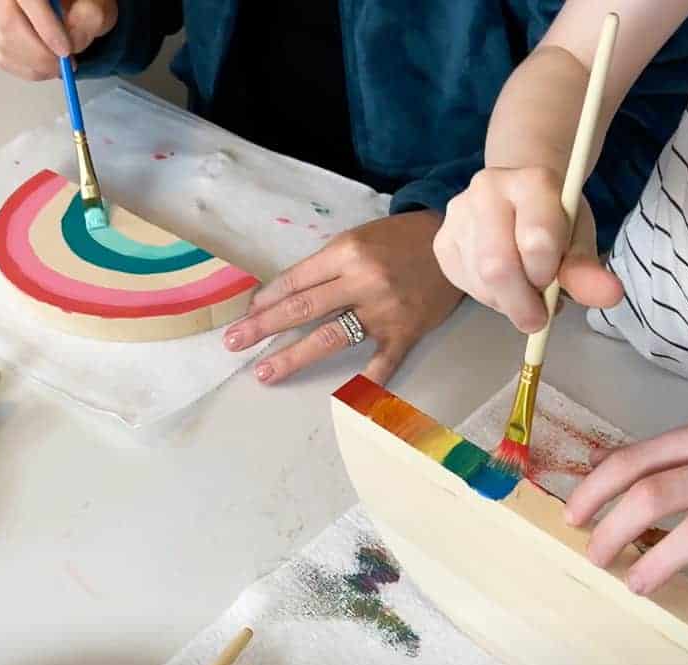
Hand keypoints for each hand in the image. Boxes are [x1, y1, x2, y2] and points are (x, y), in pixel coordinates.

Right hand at [0, 0, 116, 80]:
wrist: (74, 11)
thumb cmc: (82, 6)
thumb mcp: (96, 7)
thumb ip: (90, 18)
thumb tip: (73, 41)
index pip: (29, 0)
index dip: (46, 28)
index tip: (65, 51)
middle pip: (10, 26)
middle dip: (42, 55)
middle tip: (67, 63)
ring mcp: (1, 18)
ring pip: (7, 47)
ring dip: (40, 66)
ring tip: (62, 63)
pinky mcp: (1, 40)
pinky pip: (8, 62)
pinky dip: (33, 71)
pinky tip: (48, 65)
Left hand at [223, 211, 462, 384]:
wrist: (453, 245)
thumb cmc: (399, 241)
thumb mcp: (357, 239)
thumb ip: (324, 267)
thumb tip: (282, 295)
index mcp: (346, 253)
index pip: (296, 281)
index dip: (266, 300)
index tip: (244, 315)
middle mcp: (362, 281)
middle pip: (303, 310)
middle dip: (263, 327)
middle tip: (234, 343)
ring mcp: (384, 311)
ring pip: (330, 338)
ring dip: (293, 357)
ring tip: (266, 372)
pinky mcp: (405, 332)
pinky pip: (381, 363)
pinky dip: (364, 383)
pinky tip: (343, 402)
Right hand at [433, 166, 622, 333]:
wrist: (518, 194)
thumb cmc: (554, 219)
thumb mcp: (578, 239)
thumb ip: (588, 269)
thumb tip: (610, 296)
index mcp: (530, 180)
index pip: (536, 241)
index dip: (548, 273)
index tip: (554, 280)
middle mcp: (486, 190)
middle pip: (497, 267)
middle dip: (521, 303)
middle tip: (537, 317)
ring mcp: (457, 215)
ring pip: (479, 282)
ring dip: (506, 303)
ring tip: (524, 292)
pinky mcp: (442, 241)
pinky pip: (463, 285)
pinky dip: (487, 297)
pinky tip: (501, 285)